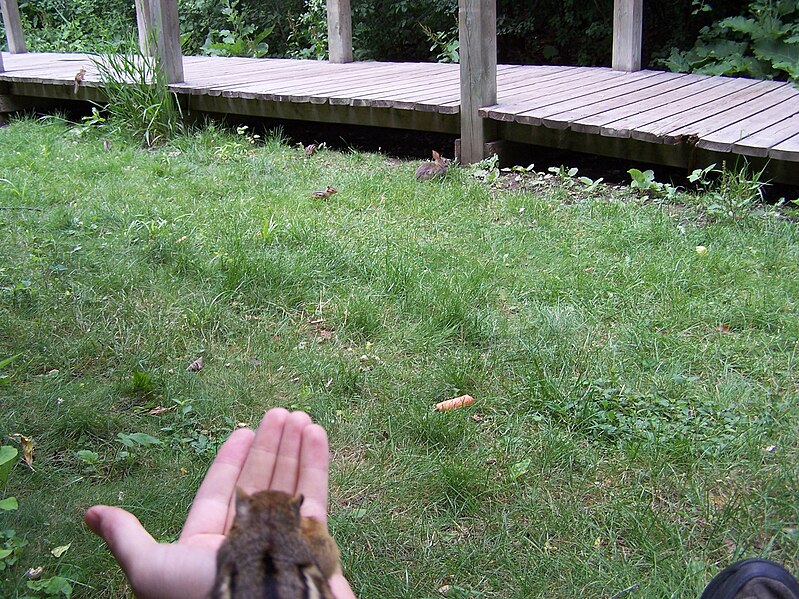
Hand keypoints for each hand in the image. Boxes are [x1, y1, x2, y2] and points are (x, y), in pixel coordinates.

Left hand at [85, 408, 355, 598]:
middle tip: (280, 412)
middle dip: (270, 446)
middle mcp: (247, 541)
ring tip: (301, 416)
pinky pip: (315, 495)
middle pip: (259, 481)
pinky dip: (316, 462)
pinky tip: (316, 433)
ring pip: (289, 483)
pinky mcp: (314, 542)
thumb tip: (88, 515)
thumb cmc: (200, 597)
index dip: (231, 460)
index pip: (220, 493)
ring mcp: (281, 540)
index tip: (245, 430)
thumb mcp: (151, 567)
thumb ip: (126, 538)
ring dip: (295, 447)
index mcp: (208, 547)